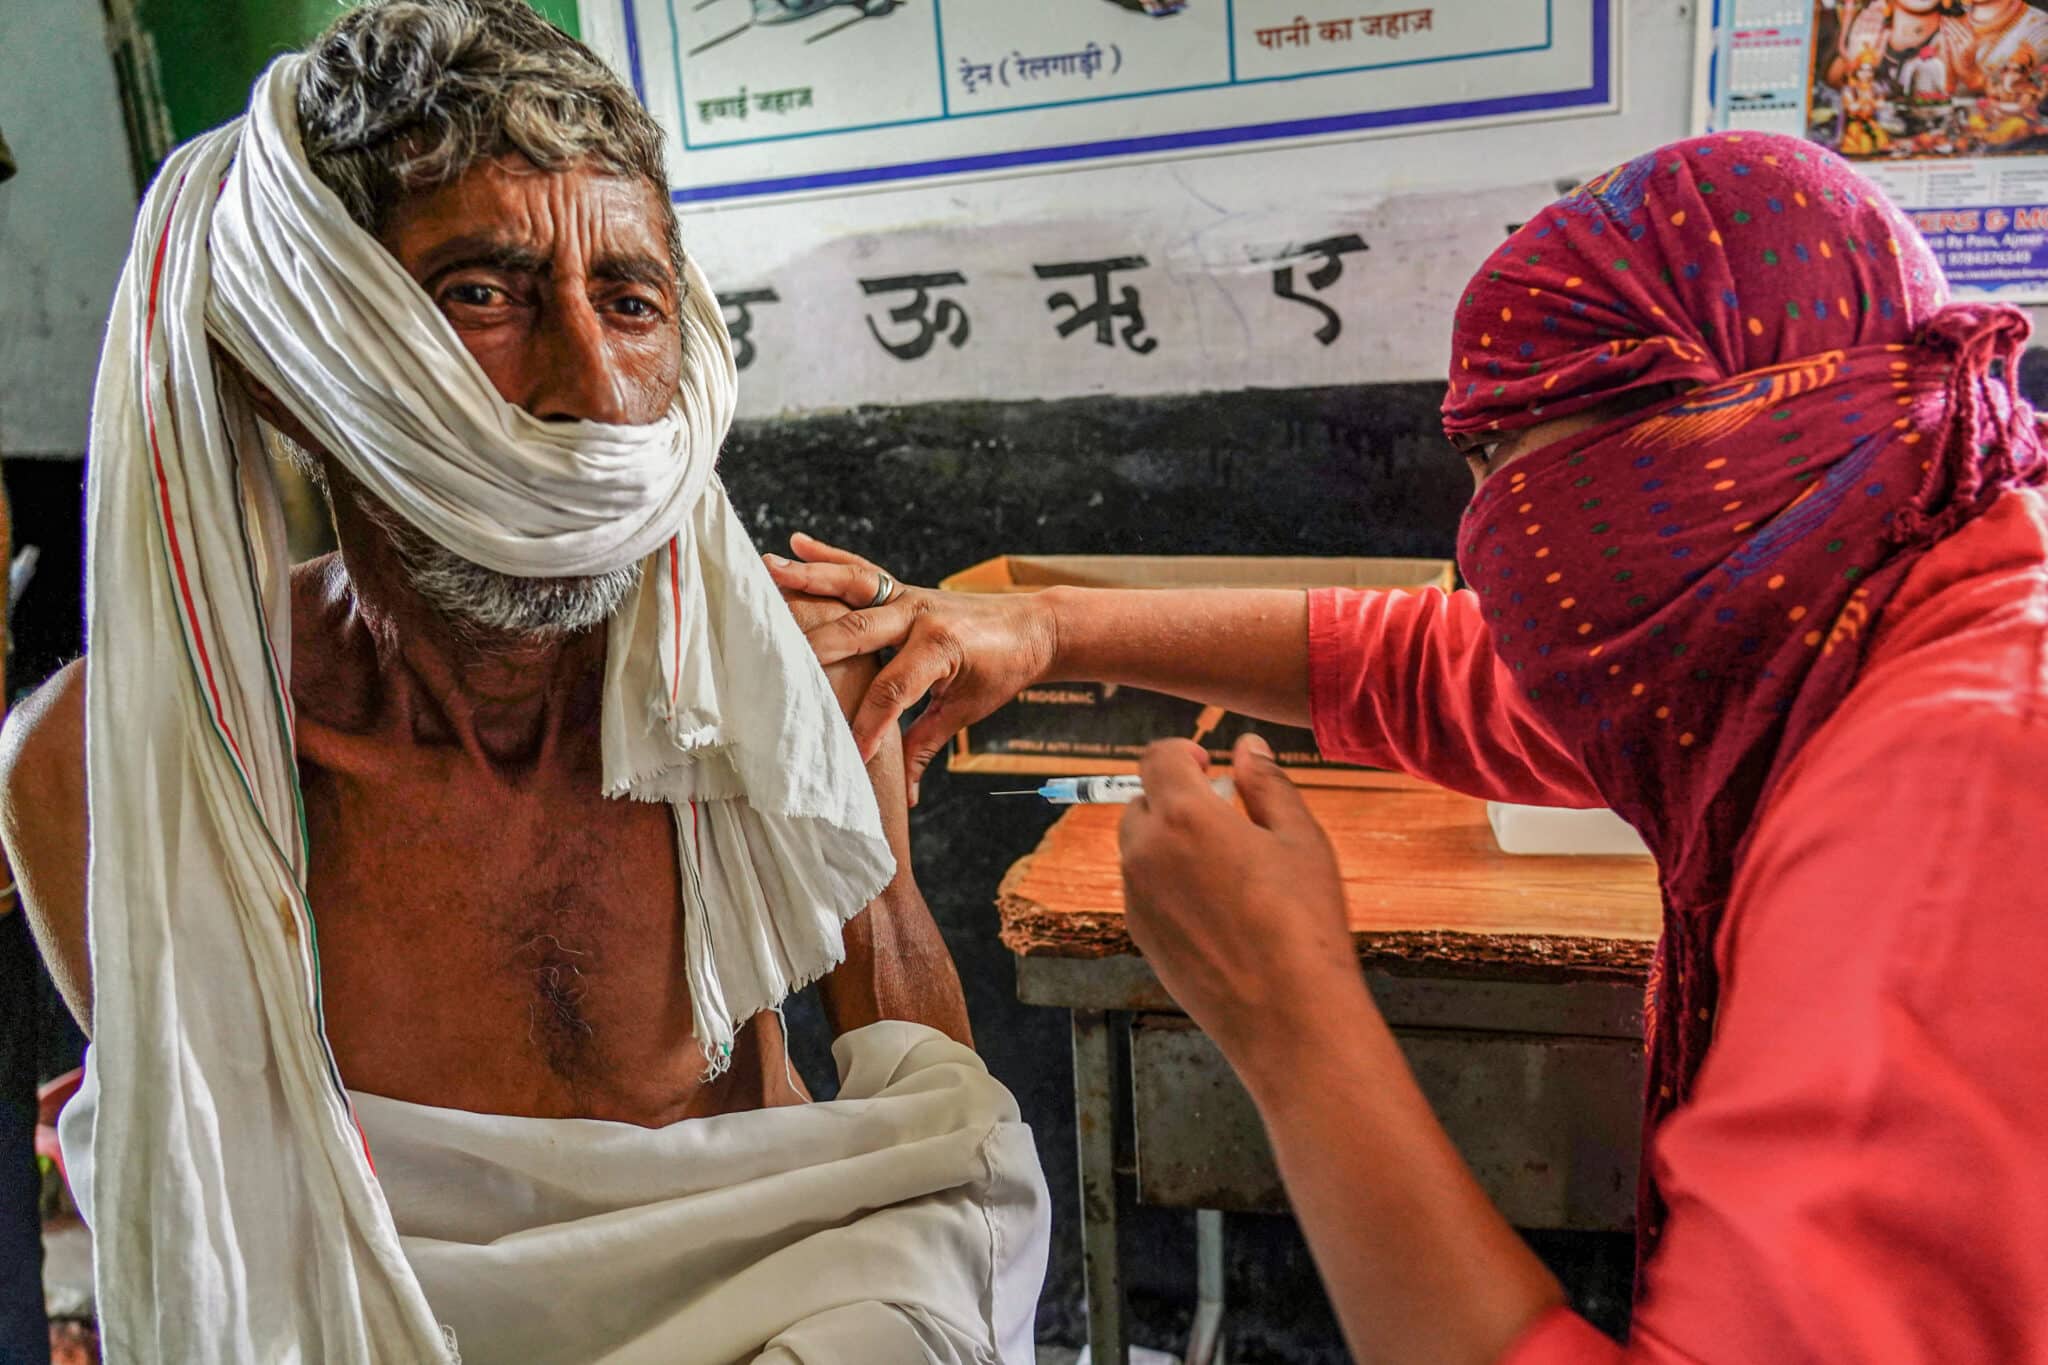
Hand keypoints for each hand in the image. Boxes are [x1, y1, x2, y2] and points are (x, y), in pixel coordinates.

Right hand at [763, 533, 1058, 800]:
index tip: (845, 752)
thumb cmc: (1003, 671)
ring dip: (809, 577)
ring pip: (853, 585)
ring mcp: (910, 595)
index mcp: (939, 647)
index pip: (891, 691)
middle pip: (857, 633)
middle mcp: (920, 614)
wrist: (1035, 627)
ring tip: (768, 570)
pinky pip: (863, 570)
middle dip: (813, 649)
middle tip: (772, 660)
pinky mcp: (904, 588)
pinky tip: (797, 543)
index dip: (867, 725)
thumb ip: (925, 745)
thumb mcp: (966, 711)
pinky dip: (829, 556)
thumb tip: (902, 793)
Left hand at [1118, 734, 1358, 1065]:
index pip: (1156, 757)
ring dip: (1171, 842)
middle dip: (1176, 800)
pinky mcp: (1140, 934)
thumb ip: (1267, 784)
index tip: (1208, 766)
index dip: (1181, 752)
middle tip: (1227, 820)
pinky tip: (1218, 909)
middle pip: (1142, 802)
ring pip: (1140, 848)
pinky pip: (1145, 889)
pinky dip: (1169, 883)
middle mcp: (1146, 852)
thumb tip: (1246, 746)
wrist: (1286, 1015)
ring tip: (1228, 869)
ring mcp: (1137, 897)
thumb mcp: (1299, 839)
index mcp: (1184, 816)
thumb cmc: (1302, 922)